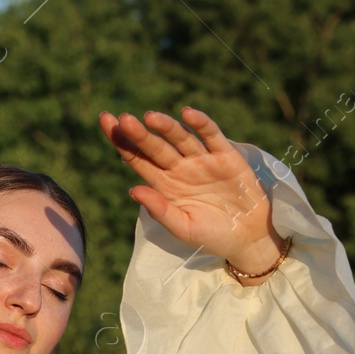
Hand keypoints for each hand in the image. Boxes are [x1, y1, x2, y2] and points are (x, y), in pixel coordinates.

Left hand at [97, 107, 286, 276]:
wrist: (248, 237)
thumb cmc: (212, 236)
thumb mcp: (183, 228)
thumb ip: (160, 211)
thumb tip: (134, 190)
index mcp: (164, 184)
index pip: (138, 159)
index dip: (122, 142)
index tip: (106, 123)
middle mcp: (179, 168)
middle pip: (154, 147)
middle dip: (138, 133)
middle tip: (123, 120)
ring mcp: (202, 160)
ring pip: (180, 138)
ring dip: (166, 127)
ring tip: (150, 117)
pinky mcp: (226, 156)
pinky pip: (211, 136)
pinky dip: (201, 124)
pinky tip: (188, 114)